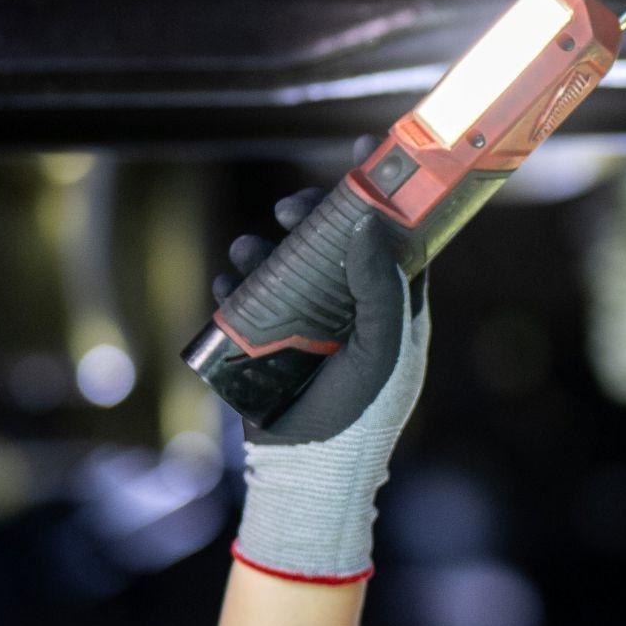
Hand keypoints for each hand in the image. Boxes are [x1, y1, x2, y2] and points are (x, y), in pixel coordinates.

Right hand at [225, 197, 429, 583]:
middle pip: (335, 241)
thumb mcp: (385, 348)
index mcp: (396, 305)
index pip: (398, 235)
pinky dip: (235, 284)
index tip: (370, 149)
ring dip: (264, 248)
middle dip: (311, 216)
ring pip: (288, 266)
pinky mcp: (270, 342)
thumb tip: (370, 224)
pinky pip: (250, 300)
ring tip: (245, 247)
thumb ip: (382, 288)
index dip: (386, 192)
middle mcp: (354, 306)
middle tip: (289, 207)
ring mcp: (310, 322)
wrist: (310, 477)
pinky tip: (227, 278)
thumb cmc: (362, 416)